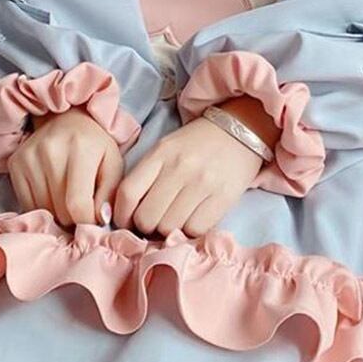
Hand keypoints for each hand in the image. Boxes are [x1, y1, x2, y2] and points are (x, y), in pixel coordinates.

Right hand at [8, 106, 123, 226]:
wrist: (67, 119)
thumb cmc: (95, 145)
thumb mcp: (113, 164)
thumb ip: (110, 194)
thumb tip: (100, 220)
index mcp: (81, 148)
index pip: (78, 204)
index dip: (87, 221)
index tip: (93, 218)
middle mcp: (51, 150)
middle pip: (60, 210)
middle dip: (74, 217)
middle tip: (81, 205)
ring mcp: (30, 156)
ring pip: (43, 210)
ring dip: (57, 212)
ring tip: (67, 197)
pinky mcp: (15, 163)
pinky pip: (27, 204)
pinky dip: (41, 206)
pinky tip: (52, 193)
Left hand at [112, 111, 267, 238]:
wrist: (240, 130)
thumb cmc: (197, 143)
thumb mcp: (166, 148)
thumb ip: (147, 176)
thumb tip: (129, 215)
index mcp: (161, 153)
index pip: (128, 193)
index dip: (122, 215)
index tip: (127, 221)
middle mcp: (180, 167)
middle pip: (147, 217)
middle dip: (146, 226)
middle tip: (154, 222)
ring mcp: (203, 183)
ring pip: (170, 227)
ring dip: (168, 231)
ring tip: (174, 220)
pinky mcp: (224, 197)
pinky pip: (195, 229)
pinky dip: (190, 231)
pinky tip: (192, 220)